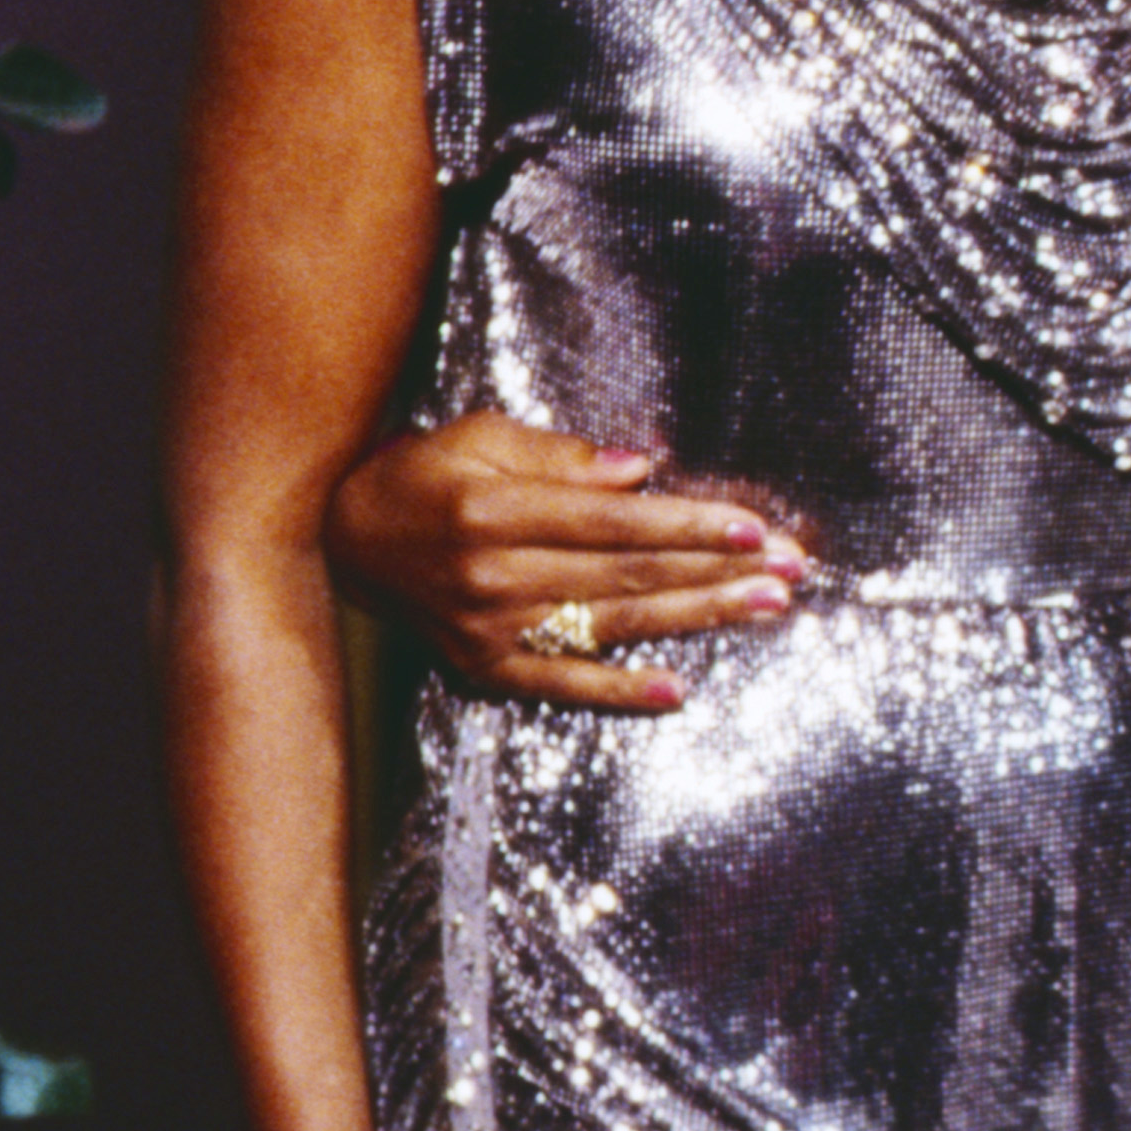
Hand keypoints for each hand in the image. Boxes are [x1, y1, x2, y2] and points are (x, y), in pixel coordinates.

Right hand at [326, 413, 805, 712]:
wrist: (340, 539)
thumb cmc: (420, 475)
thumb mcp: (478, 438)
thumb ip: (560, 455)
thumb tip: (640, 469)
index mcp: (496, 511)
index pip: (613, 522)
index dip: (687, 525)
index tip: (752, 527)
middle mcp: (496, 575)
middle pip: (627, 576)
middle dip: (717, 571)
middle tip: (790, 570)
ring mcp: (492, 629)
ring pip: (612, 625)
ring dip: (696, 617)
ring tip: (765, 608)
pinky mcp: (486, 667)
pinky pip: (563, 683)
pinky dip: (619, 691)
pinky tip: (675, 692)